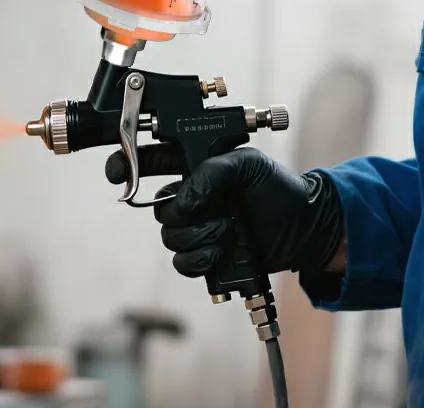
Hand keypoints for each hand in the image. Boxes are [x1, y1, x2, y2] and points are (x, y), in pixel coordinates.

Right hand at [105, 146, 343, 277]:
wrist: (304, 227)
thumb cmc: (278, 188)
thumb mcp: (247, 164)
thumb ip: (211, 172)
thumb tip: (185, 200)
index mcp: (194, 165)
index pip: (149, 160)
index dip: (126, 163)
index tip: (119, 172)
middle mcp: (190, 195)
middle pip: (154, 206)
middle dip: (175, 210)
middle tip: (194, 210)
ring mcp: (196, 226)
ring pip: (168, 236)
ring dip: (197, 235)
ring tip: (225, 229)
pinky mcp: (204, 254)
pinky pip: (181, 262)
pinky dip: (198, 258)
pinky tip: (220, 250)